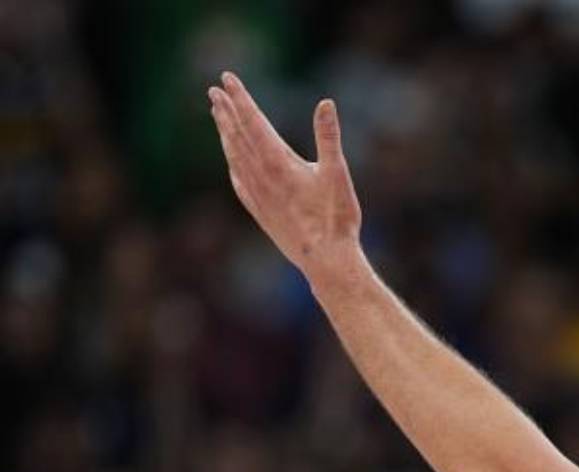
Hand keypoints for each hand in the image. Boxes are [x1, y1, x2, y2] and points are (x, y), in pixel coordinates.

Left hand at [208, 73, 361, 284]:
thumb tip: (326, 103)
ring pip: (235, 156)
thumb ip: (329, 137)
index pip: (253, 121)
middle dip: (227, 111)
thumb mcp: (337, 173)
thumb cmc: (336, 218)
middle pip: (238, 135)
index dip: (241, 98)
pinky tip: (232, 162)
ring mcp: (257, 194)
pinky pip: (238, 181)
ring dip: (226, 134)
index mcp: (278, 162)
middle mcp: (261, 176)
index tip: (227, 79)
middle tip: (215, 91)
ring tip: (219, 118)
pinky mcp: (260, 211)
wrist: (326, 260)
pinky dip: (232, 164)